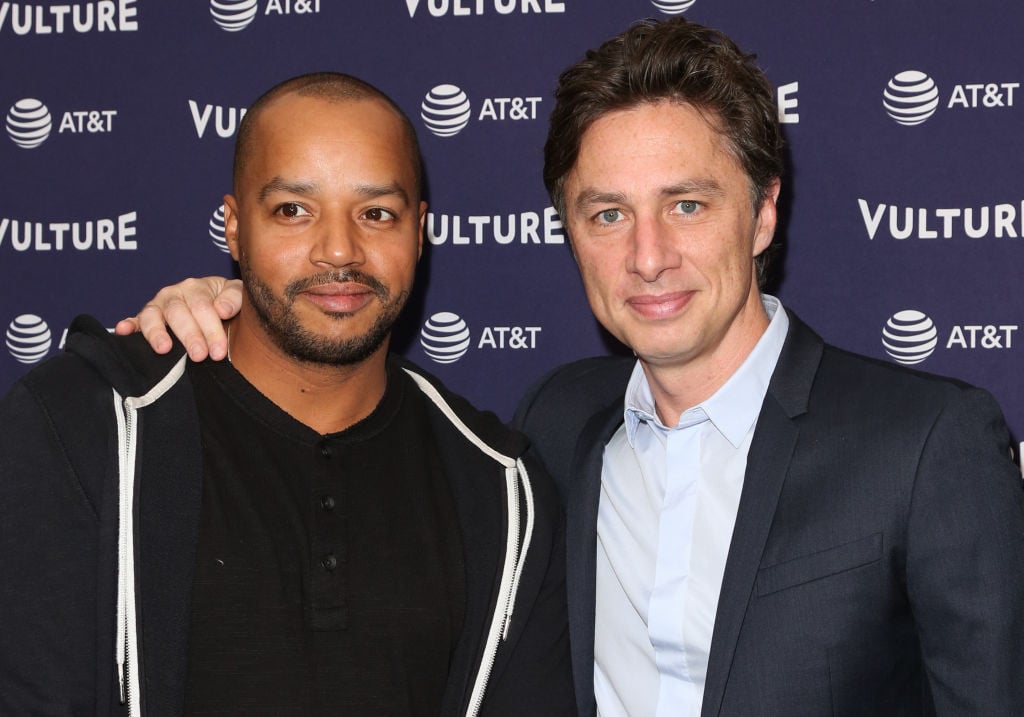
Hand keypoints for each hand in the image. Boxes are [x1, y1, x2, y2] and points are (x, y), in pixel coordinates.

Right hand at [115, 277, 242, 360]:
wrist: (216, 304)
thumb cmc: (226, 302)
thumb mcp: (236, 294)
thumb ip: (234, 298)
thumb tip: (222, 310)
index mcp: (196, 287)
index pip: (203, 307)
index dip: (211, 330)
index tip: (218, 351)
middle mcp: (173, 294)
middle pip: (178, 312)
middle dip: (189, 335)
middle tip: (199, 356)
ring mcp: (157, 306)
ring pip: (152, 315)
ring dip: (156, 332)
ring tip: (164, 349)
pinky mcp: (144, 319)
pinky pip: (134, 320)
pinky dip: (127, 325)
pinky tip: (123, 331)